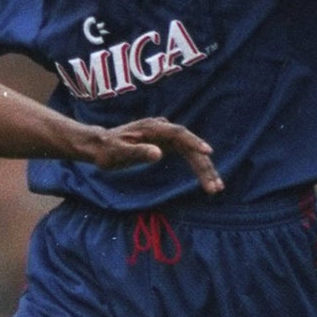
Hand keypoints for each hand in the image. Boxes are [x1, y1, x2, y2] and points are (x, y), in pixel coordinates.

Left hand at [79, 117, 223, 190]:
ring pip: (192, 152)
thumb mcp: (119, 153)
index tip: (207, 152)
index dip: (194, 142)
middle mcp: (163, 129)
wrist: (100, 145)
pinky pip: (187, 155)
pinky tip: (207, 179)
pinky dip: (197, 167)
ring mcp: (167, 137)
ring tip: (216, 188)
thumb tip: (158, 153)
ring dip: (204, 169)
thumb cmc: (107, 150)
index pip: (179, 133)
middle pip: (190, 146)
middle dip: (204, 166)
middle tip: (215, 187)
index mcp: (153, 128)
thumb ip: (138, 152)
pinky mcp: (167, 145)